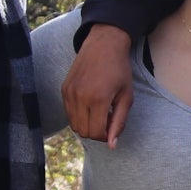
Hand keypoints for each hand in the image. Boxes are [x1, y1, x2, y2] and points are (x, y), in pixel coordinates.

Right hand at [65, 24, 135, 145]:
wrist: (104, 44)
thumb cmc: (119, 70)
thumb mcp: (126, 97)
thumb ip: (119, 122)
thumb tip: (111, 145)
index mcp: (98, 99)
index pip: (96, 133)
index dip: (106, 136)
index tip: (113, 126)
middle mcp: (80, 97)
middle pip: (84, 132)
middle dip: (97, 131)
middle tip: (108, 117)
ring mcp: (69, 92)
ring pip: (74, 125)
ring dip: (87, 124)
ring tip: (100, 110)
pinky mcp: (64, 89)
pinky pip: (69, 113)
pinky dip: (79, 115)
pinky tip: (91, 103)